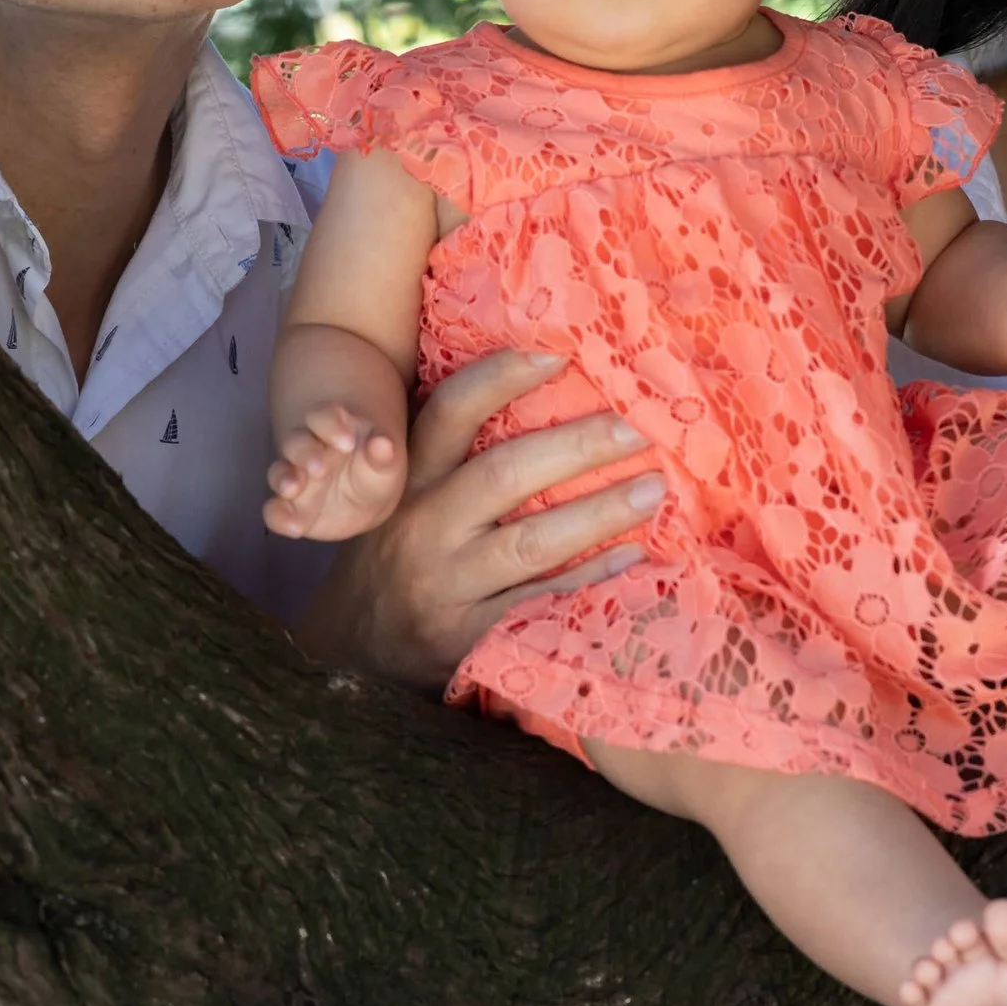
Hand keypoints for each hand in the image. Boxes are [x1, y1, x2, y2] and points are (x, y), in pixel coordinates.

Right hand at [265, 401, 407, 540]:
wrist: (367, 505)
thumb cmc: (375, 473)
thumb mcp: (387, 464)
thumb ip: (385, 455)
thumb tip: (383, 443)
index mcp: (334, 429)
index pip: (324, 416)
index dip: (331, 424)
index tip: (348, 443)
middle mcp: (308, 449)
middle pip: (296, 442)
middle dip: (305, 453)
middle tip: (320, 469)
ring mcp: (295, 478)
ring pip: (279, 471)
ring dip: (284, 480)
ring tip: (292, 489)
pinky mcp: (289, 507)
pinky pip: (275, 510)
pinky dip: (279, 516)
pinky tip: (294, 527)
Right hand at [290, 349, 665, 689]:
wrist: (353, 651)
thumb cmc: (398, 553)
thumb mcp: (404, 495)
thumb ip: (452, 453)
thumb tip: (547, 384)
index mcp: (408, 479)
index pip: (447, 414)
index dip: (499, 379)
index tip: (558, 353)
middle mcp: (421, 528)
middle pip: (504, 475)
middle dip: (577, 447)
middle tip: (635, 428)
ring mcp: (444, 587)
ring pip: (531, 542)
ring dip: (600, 512)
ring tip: (653, 489)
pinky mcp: (466, 640)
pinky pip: (541, 603)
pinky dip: (593, 578)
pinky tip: (635, 556)